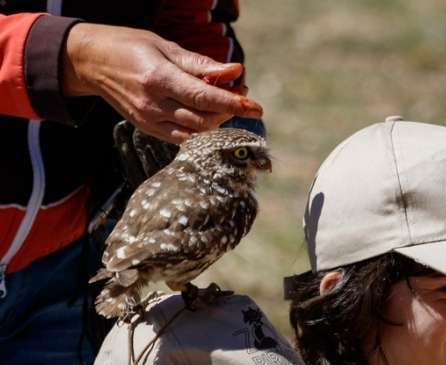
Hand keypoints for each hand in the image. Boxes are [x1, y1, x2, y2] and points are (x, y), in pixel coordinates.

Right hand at [62, 23, 262, 142]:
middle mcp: (153, 104)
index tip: (256, 106)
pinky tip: (208, 115)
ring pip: (196, 133)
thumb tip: (235, 71)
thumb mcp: (165, 46)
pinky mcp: (147, 129)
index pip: (204, 97)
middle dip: (228, 111)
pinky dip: (201, 130)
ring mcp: (149, 120)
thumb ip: (201, 64)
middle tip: (241, 94)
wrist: (90, 62)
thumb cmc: (130, 47)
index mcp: (158, 78)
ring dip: (217, 122)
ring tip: (226, 103)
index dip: (233, 103)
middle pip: (204, 120)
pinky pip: (183, 138)